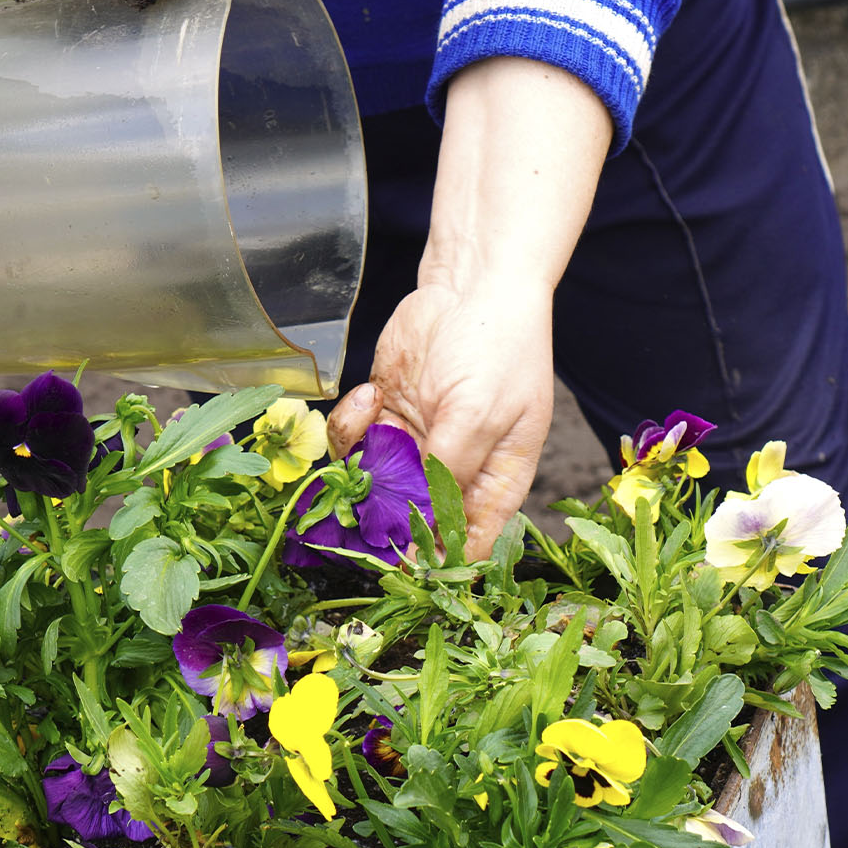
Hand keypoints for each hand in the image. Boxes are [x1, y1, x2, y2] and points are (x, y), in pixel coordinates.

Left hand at [327, 283, 553, 559]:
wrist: (472, 283)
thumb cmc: (495, 347)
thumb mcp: (477, 416)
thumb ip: (447, 474)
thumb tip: (425, 530)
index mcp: (496, 482)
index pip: (468, 542)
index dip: (435, 561)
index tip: (400, 565)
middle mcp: (456, 470)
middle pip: (414, 520)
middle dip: (381, 516)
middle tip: (356, 502)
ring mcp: (419, 443)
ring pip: (375, 484)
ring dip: (359, 465)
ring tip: (370, 415)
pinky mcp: (387, 415)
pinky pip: (357, 443)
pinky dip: (352, 425)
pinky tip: (369, 395)